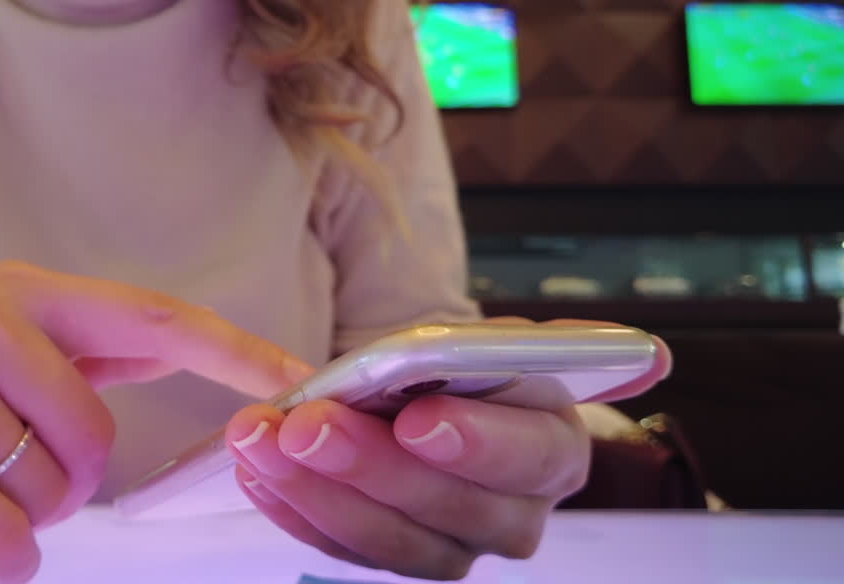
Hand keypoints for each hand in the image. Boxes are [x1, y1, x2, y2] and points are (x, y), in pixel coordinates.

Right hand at [0, 261, 311, 582]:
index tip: (300, 379)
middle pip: (97, 435)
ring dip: (21, 512)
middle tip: (6, 473)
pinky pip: (0, 530)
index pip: (151, 318)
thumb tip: (177, 344)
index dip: (233, 352)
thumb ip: (82, 352)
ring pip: (48, 488)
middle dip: (68, 481)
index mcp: (22, 292)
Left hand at [226, 318, 670, 579]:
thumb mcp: (485, 346)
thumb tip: (649, 357)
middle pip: (450, 509)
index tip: (419, 419)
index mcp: (553, 448)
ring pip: (391, 542)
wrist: (420, 400)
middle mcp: (514, 513)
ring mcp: (453, 547)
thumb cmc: (458, 370)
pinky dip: (293, 509)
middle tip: (307, 423)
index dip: (476, 442)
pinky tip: (255, 468)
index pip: (528, 456)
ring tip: (262, 438)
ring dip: (317, 490)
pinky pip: (342, 551)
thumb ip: (534, 351)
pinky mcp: (395, 559)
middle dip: (370, 465)